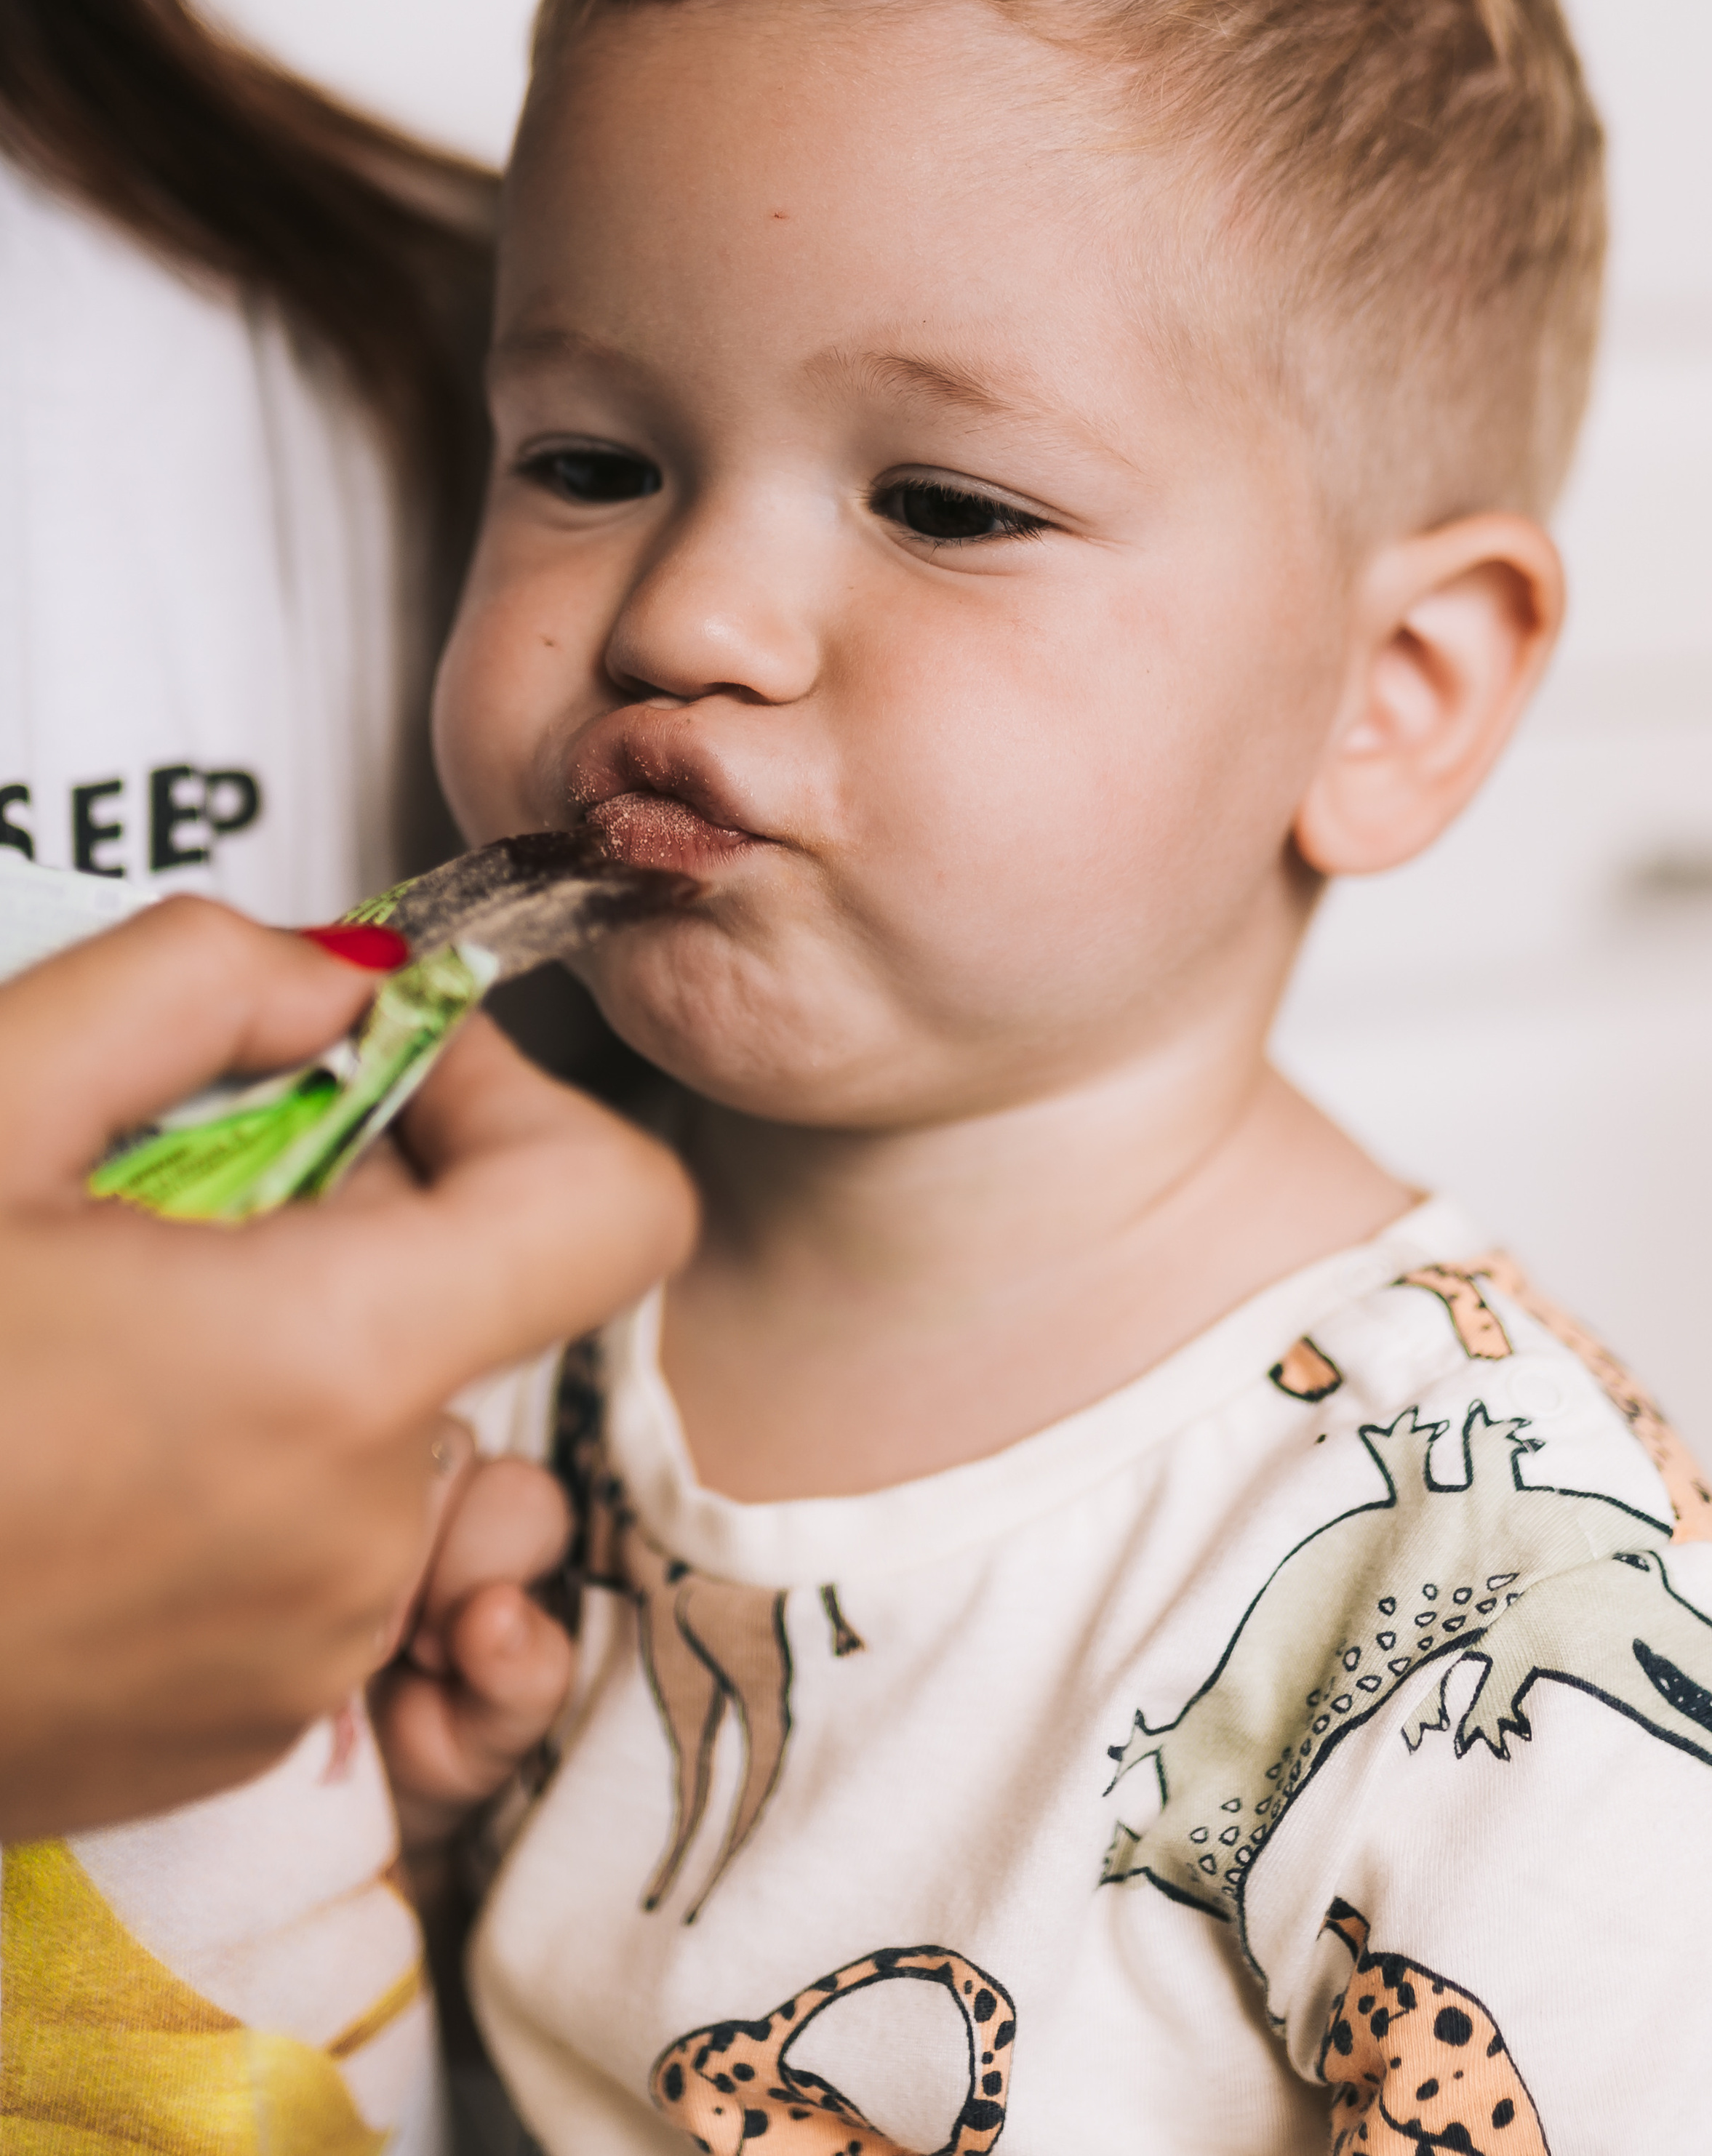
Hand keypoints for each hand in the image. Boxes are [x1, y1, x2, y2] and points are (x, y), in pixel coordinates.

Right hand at [0, 896, 693, 1840]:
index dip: (525, 1105)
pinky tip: (79, 1456)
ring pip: (389, 1431)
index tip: (392, 1072)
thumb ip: (193, 983)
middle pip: (477, 1309)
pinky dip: (244, 1481)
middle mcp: (355, 1535)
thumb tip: (343, 983)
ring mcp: (306, 1660)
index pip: (619, 1210)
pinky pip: (316, 1556)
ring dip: (292, 1351)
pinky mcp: (241, 1740)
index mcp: (328, 1364)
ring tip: (99, 1332)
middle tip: (172, 1190)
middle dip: (364, 1216)